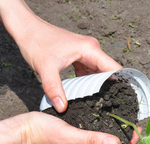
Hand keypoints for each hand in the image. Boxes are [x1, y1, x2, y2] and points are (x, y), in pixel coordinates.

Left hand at [0, 0, 121, 112]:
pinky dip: (89, 84)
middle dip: (111, 89)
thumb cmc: (36, 43)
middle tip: (113, 109)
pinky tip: (86, 96)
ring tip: (102, 105)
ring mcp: (86, 53)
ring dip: (99, 88)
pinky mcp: (79, 57)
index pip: (114, 69)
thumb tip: (62, 108)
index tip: (124, 101)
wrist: (26, 29)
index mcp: (90, 50)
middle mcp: (92, 50)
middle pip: (109, 73)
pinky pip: (89, 72)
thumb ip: (54, 89)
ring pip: (99, 74)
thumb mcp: (45, 68)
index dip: (121, 85)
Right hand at [14, 112, 137, 143]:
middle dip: (123, 143)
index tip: (135, 129)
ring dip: (112, 141)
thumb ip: (93, 140)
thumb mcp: (69, 134)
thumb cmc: (41, 133)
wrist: (19, 135)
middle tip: (131, 126)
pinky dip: (100, 141)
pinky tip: (103, 129)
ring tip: (121, 125)